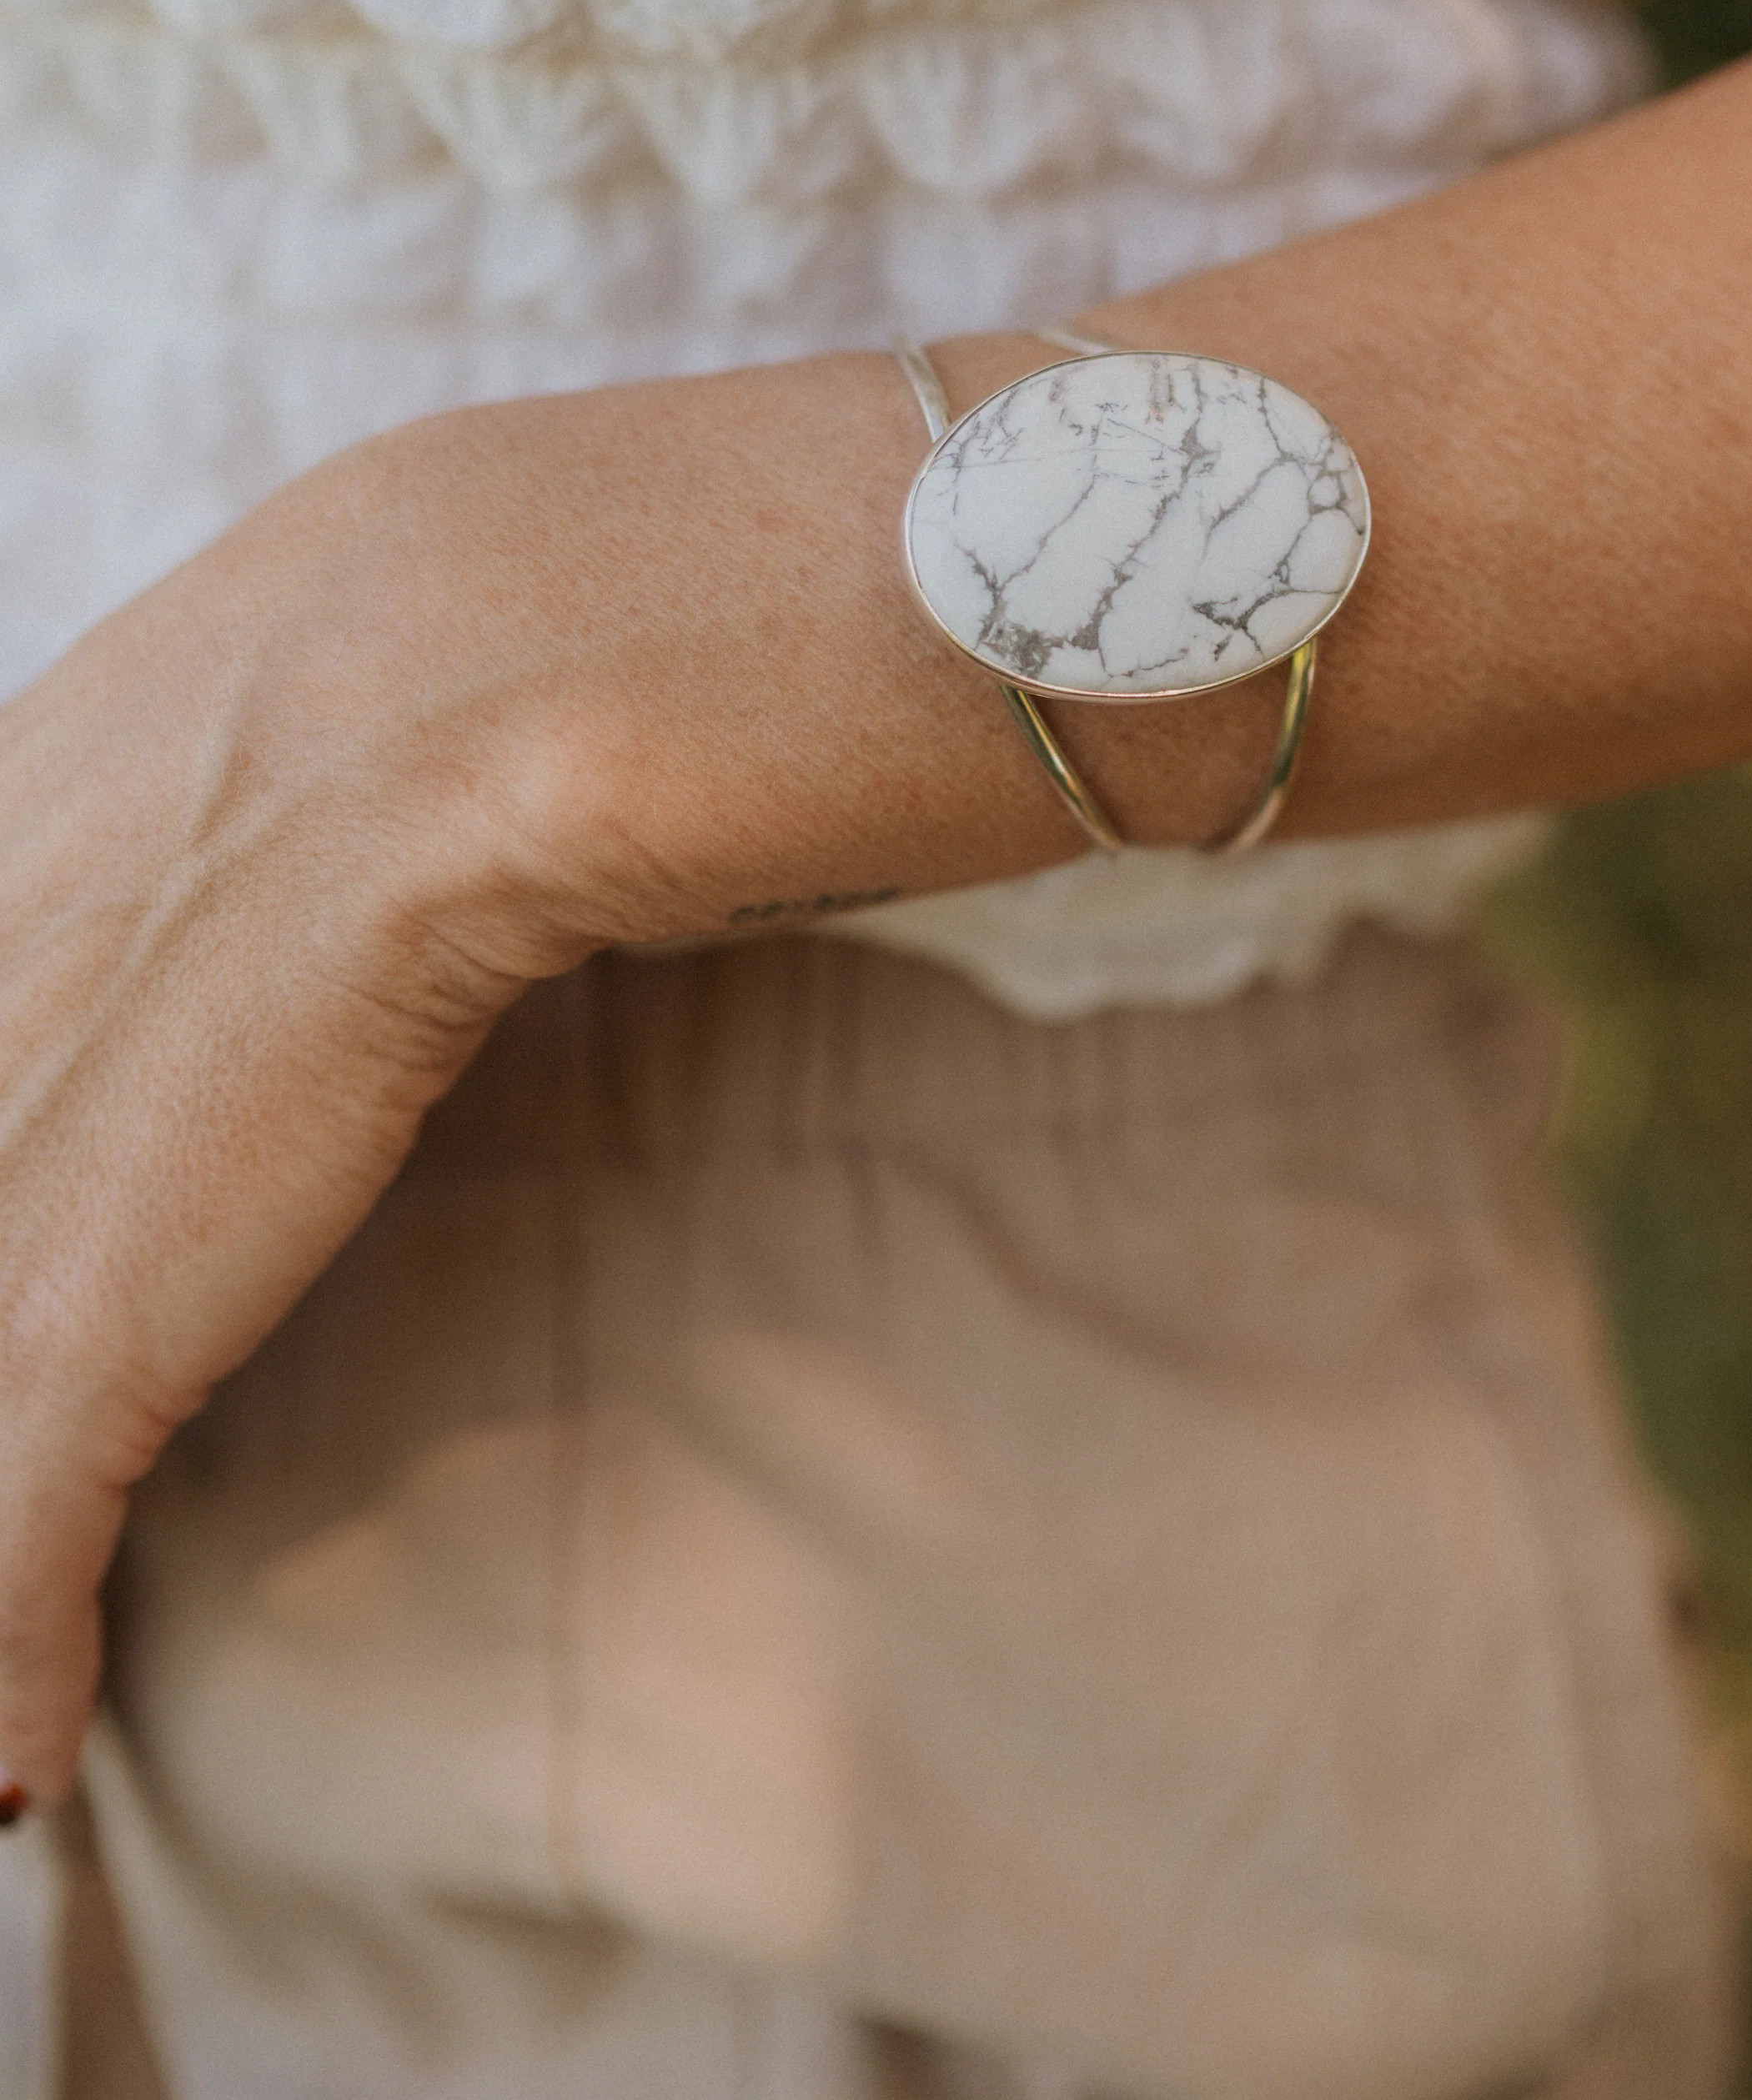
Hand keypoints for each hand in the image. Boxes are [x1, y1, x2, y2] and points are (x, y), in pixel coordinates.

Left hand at [0, 351, 1051, 1805]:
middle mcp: (241, 642)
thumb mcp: (604, 717)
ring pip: (20, 1185)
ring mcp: (325, 716)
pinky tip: (8, 1704)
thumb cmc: (946, 652)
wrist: (1160, 524)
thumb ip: (432, 828)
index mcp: (281, 610)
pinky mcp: (446, 823)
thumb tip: (336, 1017)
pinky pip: (143, 1243)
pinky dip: (43, 1489)